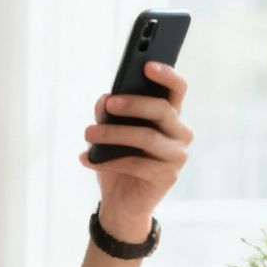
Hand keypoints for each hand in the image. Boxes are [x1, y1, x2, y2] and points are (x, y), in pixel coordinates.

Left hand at [77, 61, 192, 238]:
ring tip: (88, 133)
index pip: (177, 90)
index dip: (166, 75)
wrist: (122, 202)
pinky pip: (137, 163)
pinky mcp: (167, 176)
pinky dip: (106, 160)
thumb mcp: (110, 133)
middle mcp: (181, 133)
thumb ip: (110, 113)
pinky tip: (85, 158)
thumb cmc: (118, 160)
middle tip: (108, 104)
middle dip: (133, 104)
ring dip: (113, 133)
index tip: (147, 64)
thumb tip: (105, 99)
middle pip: (162, 110)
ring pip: (147, 137)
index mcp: (170, 116)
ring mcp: (177, 156)